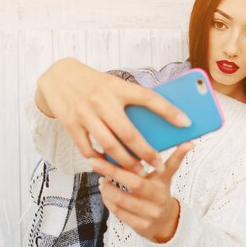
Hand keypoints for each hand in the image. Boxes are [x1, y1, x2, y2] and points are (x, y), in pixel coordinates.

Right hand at [35, 58, 190, 168]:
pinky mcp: (70, 124)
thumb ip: (132, 101)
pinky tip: (109, 165)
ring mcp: (85, 113)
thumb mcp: (115, 84)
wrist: (59, 75)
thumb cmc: (95, 83)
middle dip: (146, 152)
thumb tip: (157, 122)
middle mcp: (102, 100)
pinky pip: (88, 149)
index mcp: (118, 87)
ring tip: (137, 170)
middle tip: (158, 164)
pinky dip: (100, 160)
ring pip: (109, 146)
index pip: (149, 98)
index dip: (169, 110)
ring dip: (125, 162)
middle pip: (129, 133)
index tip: (186, 123)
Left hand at [90, 142, 193, 242]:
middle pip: (132, 186)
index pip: (143, 174)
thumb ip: (174, 160)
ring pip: (121, 202)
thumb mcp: (166, 176)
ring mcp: (149, 215)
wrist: (167, 221)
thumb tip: (191, 143)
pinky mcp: (141, 227)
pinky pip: (119, 214)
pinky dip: (109, 202)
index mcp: (162, 185)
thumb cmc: (160, 192)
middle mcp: (157, 201)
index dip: (124, 167)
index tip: (110, 153)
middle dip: (111, 173)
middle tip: (95, 162)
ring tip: (102, 179)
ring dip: (107, 190)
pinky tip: (106, 193)